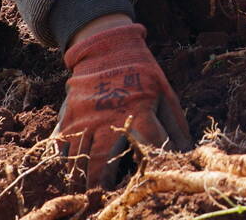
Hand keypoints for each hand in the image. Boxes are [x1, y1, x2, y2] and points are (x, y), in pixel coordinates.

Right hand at [55, 21, 190, 186]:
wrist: (108, 47)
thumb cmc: (141, 73)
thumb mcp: (164, 92)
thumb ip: (175, 123)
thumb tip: (186, 151)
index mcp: (139, 110)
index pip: (148, 146)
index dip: (151, 165)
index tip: (149, 182)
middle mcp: (109, 117)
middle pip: (103, 160)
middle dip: (102, 184)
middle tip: (101, 199)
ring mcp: (85, 117)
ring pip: (78, 157)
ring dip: (80, 177)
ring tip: (83, 193)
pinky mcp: (68, 116)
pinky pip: (60, 145)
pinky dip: (62, 161)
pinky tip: (67, 173)